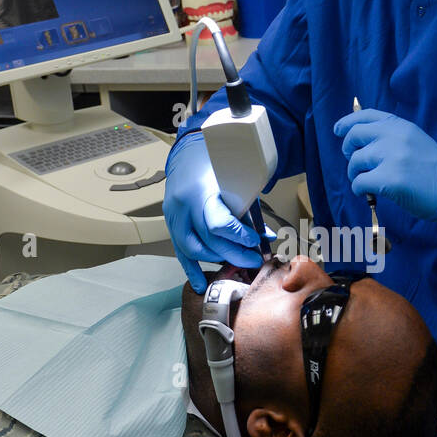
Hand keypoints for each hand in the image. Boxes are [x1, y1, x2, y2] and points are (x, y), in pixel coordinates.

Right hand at [164, 133, 263, 291]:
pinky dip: (191, 269)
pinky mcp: (170, 223)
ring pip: (193, 249)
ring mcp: (174, 215)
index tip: (255, 242)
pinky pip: (180, 252)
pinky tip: (201, 283)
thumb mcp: (235, 183)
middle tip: (254, 260)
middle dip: (234, 254)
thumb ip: (249, 210)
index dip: (239, 237)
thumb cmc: (215, 166)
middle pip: (208, 240)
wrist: (188, 153)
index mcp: (202, 190)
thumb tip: (266, 236)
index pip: (218, 223)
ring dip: (217, 260)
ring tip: (236, 263)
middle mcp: (184, 205)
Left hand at [333, 108, 436, 238]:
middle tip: (354, 164)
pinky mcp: (389, 180)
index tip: (338, 131)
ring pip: (355, 162)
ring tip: (366, 182)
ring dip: (355, 174)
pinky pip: (359, 183)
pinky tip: (369, 194)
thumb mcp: (415, 141)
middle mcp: (395, 136)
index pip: (366, 116)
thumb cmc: (434, 170)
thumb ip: (392, 136)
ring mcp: (392, 157)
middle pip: (354, 136)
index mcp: (401, 125)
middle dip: (348, 150)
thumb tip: (360, 140)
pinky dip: (359, 190)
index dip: (348, 122)